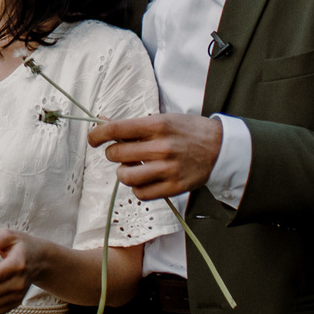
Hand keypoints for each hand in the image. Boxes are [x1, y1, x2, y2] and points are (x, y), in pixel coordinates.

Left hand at [90, 112, 222, 201]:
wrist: (221, 148)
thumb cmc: (189, 131)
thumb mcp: (163, 119)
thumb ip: (134, 125)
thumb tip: (103, 123)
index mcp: (158, 125)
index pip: (117, 129)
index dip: (97, 135)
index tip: (93, 139)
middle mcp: (162, 147)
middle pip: (117, 154)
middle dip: (113, 153)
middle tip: (120, 152)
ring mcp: (168, 169)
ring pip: (126, 177)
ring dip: (123, 172)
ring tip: (133, 167)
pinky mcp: (174, 187)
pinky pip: (141, 193)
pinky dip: (137, 188)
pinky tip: (144, 179)